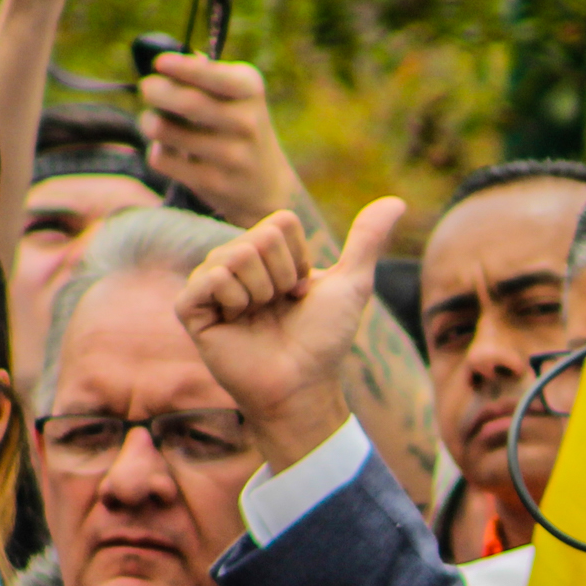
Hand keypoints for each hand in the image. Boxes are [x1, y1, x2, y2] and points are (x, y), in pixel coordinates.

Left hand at [139, 53, 299, 228]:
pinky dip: (157, 151)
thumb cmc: (239, 125)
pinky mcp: (212, 182)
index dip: (182, 68)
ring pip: (166, 130)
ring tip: (153, 121)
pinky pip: (162, 159)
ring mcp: (231, 155)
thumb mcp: (237, 94)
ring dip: (149, 122)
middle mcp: (246, 122)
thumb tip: (169, 62)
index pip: (213, 75)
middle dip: (155, 91)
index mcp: (250, 90)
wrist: (267, 184)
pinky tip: (168, 149)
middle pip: (186, 102)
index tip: (159, 63)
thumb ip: (206, 73)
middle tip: (147, 89)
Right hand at [179, 199, 408, 470]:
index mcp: (265, 253)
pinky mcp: (190, 308)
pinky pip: (211, 278)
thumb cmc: (324, 339)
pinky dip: (235, 300)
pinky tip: (236, 321)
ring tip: (258, 316)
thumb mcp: (353, 284)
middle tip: (279, 307)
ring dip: (262, 291)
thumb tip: (396, 201)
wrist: (302, 384)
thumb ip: (367, 240)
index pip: (281, 223)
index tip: (301, 292)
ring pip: (237, 254)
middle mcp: (234, 261)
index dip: (301, 260)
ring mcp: (209, 283)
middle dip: (283, 276)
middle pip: (260, 236)